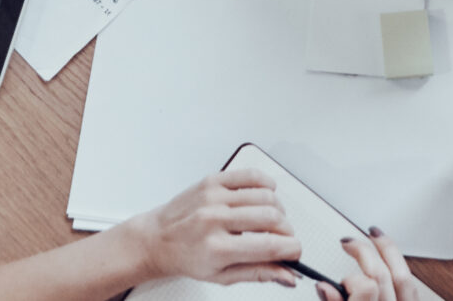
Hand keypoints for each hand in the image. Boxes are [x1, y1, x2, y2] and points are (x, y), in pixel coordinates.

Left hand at [130, 168, 303, 286]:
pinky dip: (266, 184)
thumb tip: (288, 275)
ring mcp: (214, 196)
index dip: (292, 249)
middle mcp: (215, 220)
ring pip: (266, 195)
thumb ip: (259, 274)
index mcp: (217, 249)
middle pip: (272, 218)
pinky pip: (251, 175)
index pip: (269, 246)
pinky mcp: (213, 180)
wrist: (157, 239)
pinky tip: (265, 195)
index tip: (295, 252)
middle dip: (288, 231)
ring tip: (272, 220)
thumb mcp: (222, 277)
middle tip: (285, 238)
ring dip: (279, 210)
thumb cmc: (186, 258)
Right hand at [317, 230, 439, 300]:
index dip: (351, 278)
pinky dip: (400, 267)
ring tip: (375, 236)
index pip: (367, 287)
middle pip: (385, 275)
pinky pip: (412, 286)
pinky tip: (391, 259)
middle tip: (349, 242)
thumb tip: (324, 286)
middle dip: (365, 251)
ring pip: (404, 277)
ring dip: (388, 250)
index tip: (337, 280)